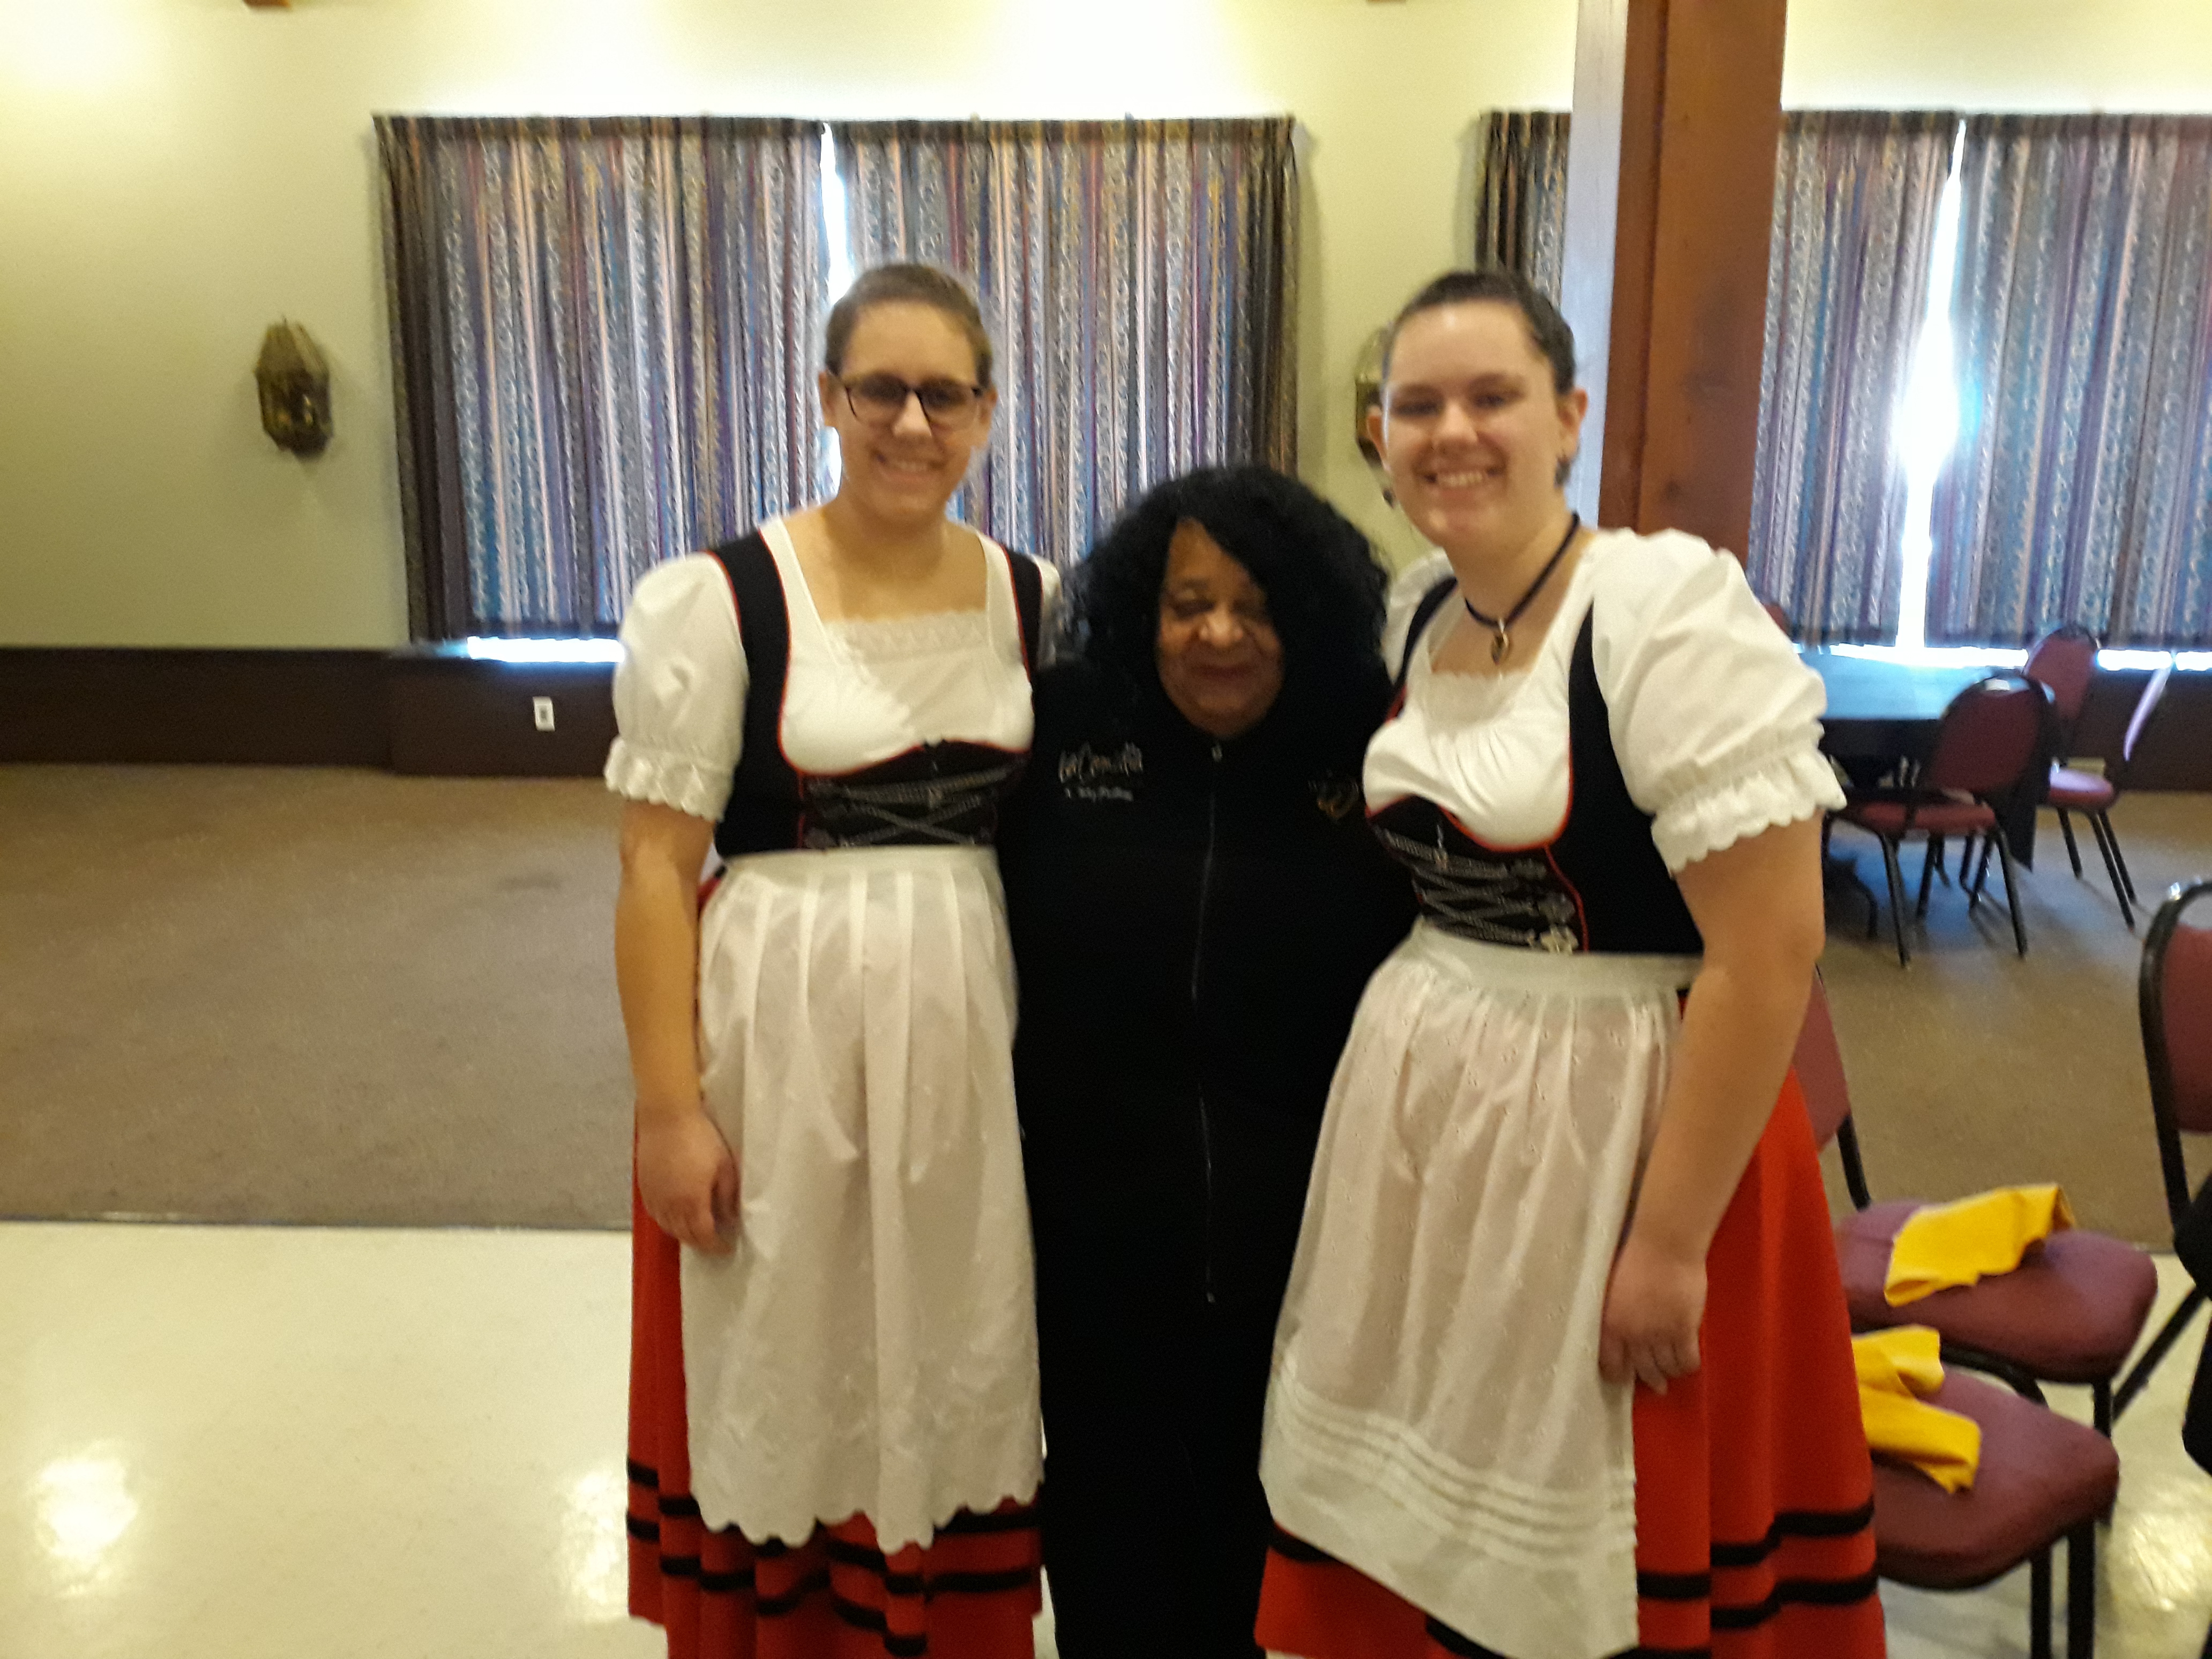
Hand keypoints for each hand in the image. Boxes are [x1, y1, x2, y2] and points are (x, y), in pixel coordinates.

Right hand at [637, 1107, 739, 1253]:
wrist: (667, 1116)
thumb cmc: (699, 1137)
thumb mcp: (724, 1165)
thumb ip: (727, 1196)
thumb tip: (731, 1217)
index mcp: (691, 1201)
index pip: (703, 1235)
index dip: (715, 1246)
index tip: (727, 1248)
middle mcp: (669, 1205)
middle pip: (684, 1236)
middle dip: (700, 1244)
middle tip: (713, 1244)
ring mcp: (654, 1197)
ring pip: (668, 1227)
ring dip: (683, 1235)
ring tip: (697, 1233)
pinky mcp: (644, 1187)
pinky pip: (656, 1214)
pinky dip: (667, 1222)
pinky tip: (676, 1217)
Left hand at [1598, 1232, 1705, 1392]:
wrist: (1664, 1245)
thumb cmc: (1633, 1258)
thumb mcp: (1611, 1290)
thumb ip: (1613, 1315)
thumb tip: (1617, 1334)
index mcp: (1611, 1325)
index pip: (1611, 1365)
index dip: (1618, 1375)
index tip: (1623, 1376)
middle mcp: (1634, 1336)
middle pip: (1642, 1370)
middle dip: (1648, 1378)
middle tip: (1653, 1383)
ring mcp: (1661, 1335)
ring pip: (1666, 1368)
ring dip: (1668, 1373)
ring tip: (1670, 1373)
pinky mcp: (1685, 1330)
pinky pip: (1688, 1360)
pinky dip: (1688, 1366)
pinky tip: (1686, 1364)